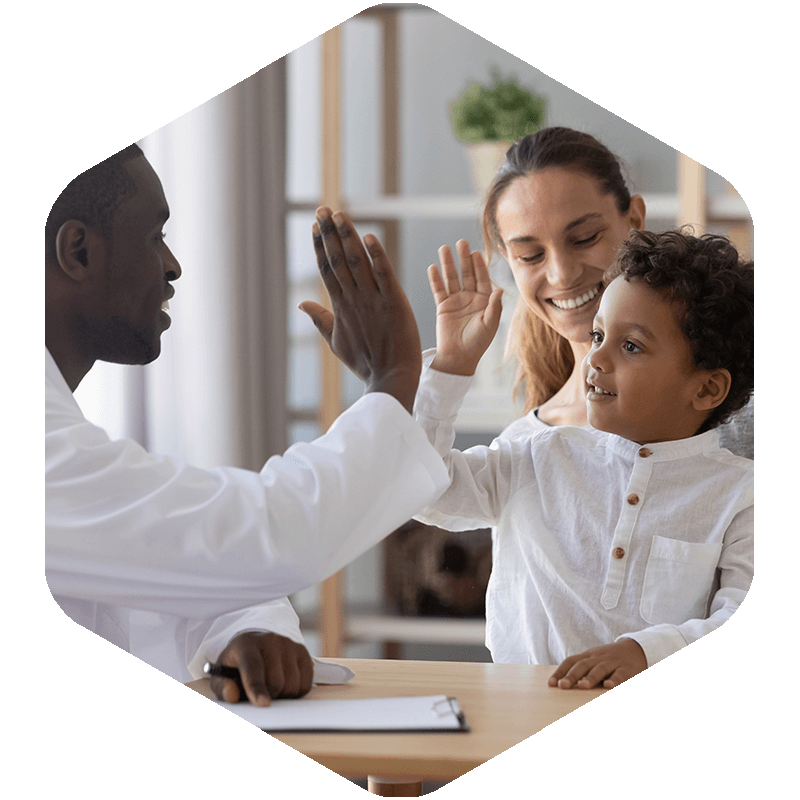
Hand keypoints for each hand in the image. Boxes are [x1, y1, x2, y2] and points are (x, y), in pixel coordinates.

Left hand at [210, 632, 313, 705]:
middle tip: (261, 694)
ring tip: (272, 686)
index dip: (257, 687)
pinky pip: (306, 683)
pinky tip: (286, 683)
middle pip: (275, 682)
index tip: (263, 703)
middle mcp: (270, 640)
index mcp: (246, 644)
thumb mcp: (223, 672)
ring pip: (292, 684)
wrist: (256, 640)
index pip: (253, 667)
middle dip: (269, 696)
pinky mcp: (302, 650)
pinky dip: (297, 691)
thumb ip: (223, 686)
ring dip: (283, 695)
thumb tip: (231, 694)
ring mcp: (288, 644)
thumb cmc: (238, 662)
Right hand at [299, 208, 421, 413]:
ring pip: (357, 262)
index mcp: (340, 307)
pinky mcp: (394, 303)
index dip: (320, 246)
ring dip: (348, 237)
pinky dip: (377, 256)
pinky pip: (384, 275)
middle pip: (338, 260)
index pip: (327, 270)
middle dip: (328, 233)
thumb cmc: (366, 363)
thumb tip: (301, 304)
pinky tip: (369, 236)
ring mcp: (373, 300)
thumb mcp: (337, 342)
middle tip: (322, 209)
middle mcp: (354, 299)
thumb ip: (320, 320)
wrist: (391, 379)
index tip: (314, 226)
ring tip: (339, 215)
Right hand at [428, 239, 502, 375]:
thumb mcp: (489, 325)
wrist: (458, 357)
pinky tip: (433, 267)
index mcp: (485, 300)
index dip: (479, 266)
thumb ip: (494, 307)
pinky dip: (435, 279)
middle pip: (467, 274)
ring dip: (448, 264)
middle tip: (461, 243)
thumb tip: (499, 290)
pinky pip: (438, 290)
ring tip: (444, 248)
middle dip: (464, 259)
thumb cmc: (477, 343)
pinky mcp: (443, 306)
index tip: (476, 253)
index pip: (482, 279)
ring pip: (451, 278)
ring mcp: (456, 301)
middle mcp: (470, 297)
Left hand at [548, 638, 646, 689]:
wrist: (635, 649)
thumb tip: (561, 684)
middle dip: (571, 676)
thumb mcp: (594, 661)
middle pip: (582, 665)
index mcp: (588, 656)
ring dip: (591, 677)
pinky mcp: (627, 669)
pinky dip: (614, 680)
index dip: (560, 672)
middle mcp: (598, 658)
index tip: (551, 684)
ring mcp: (612, 662)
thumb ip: (581, 671)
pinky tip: (608, 686)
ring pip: (600, 669)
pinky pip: (620, 675)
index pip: (570, 662)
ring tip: (582, 685)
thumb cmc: (609, 660)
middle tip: (562, 686)